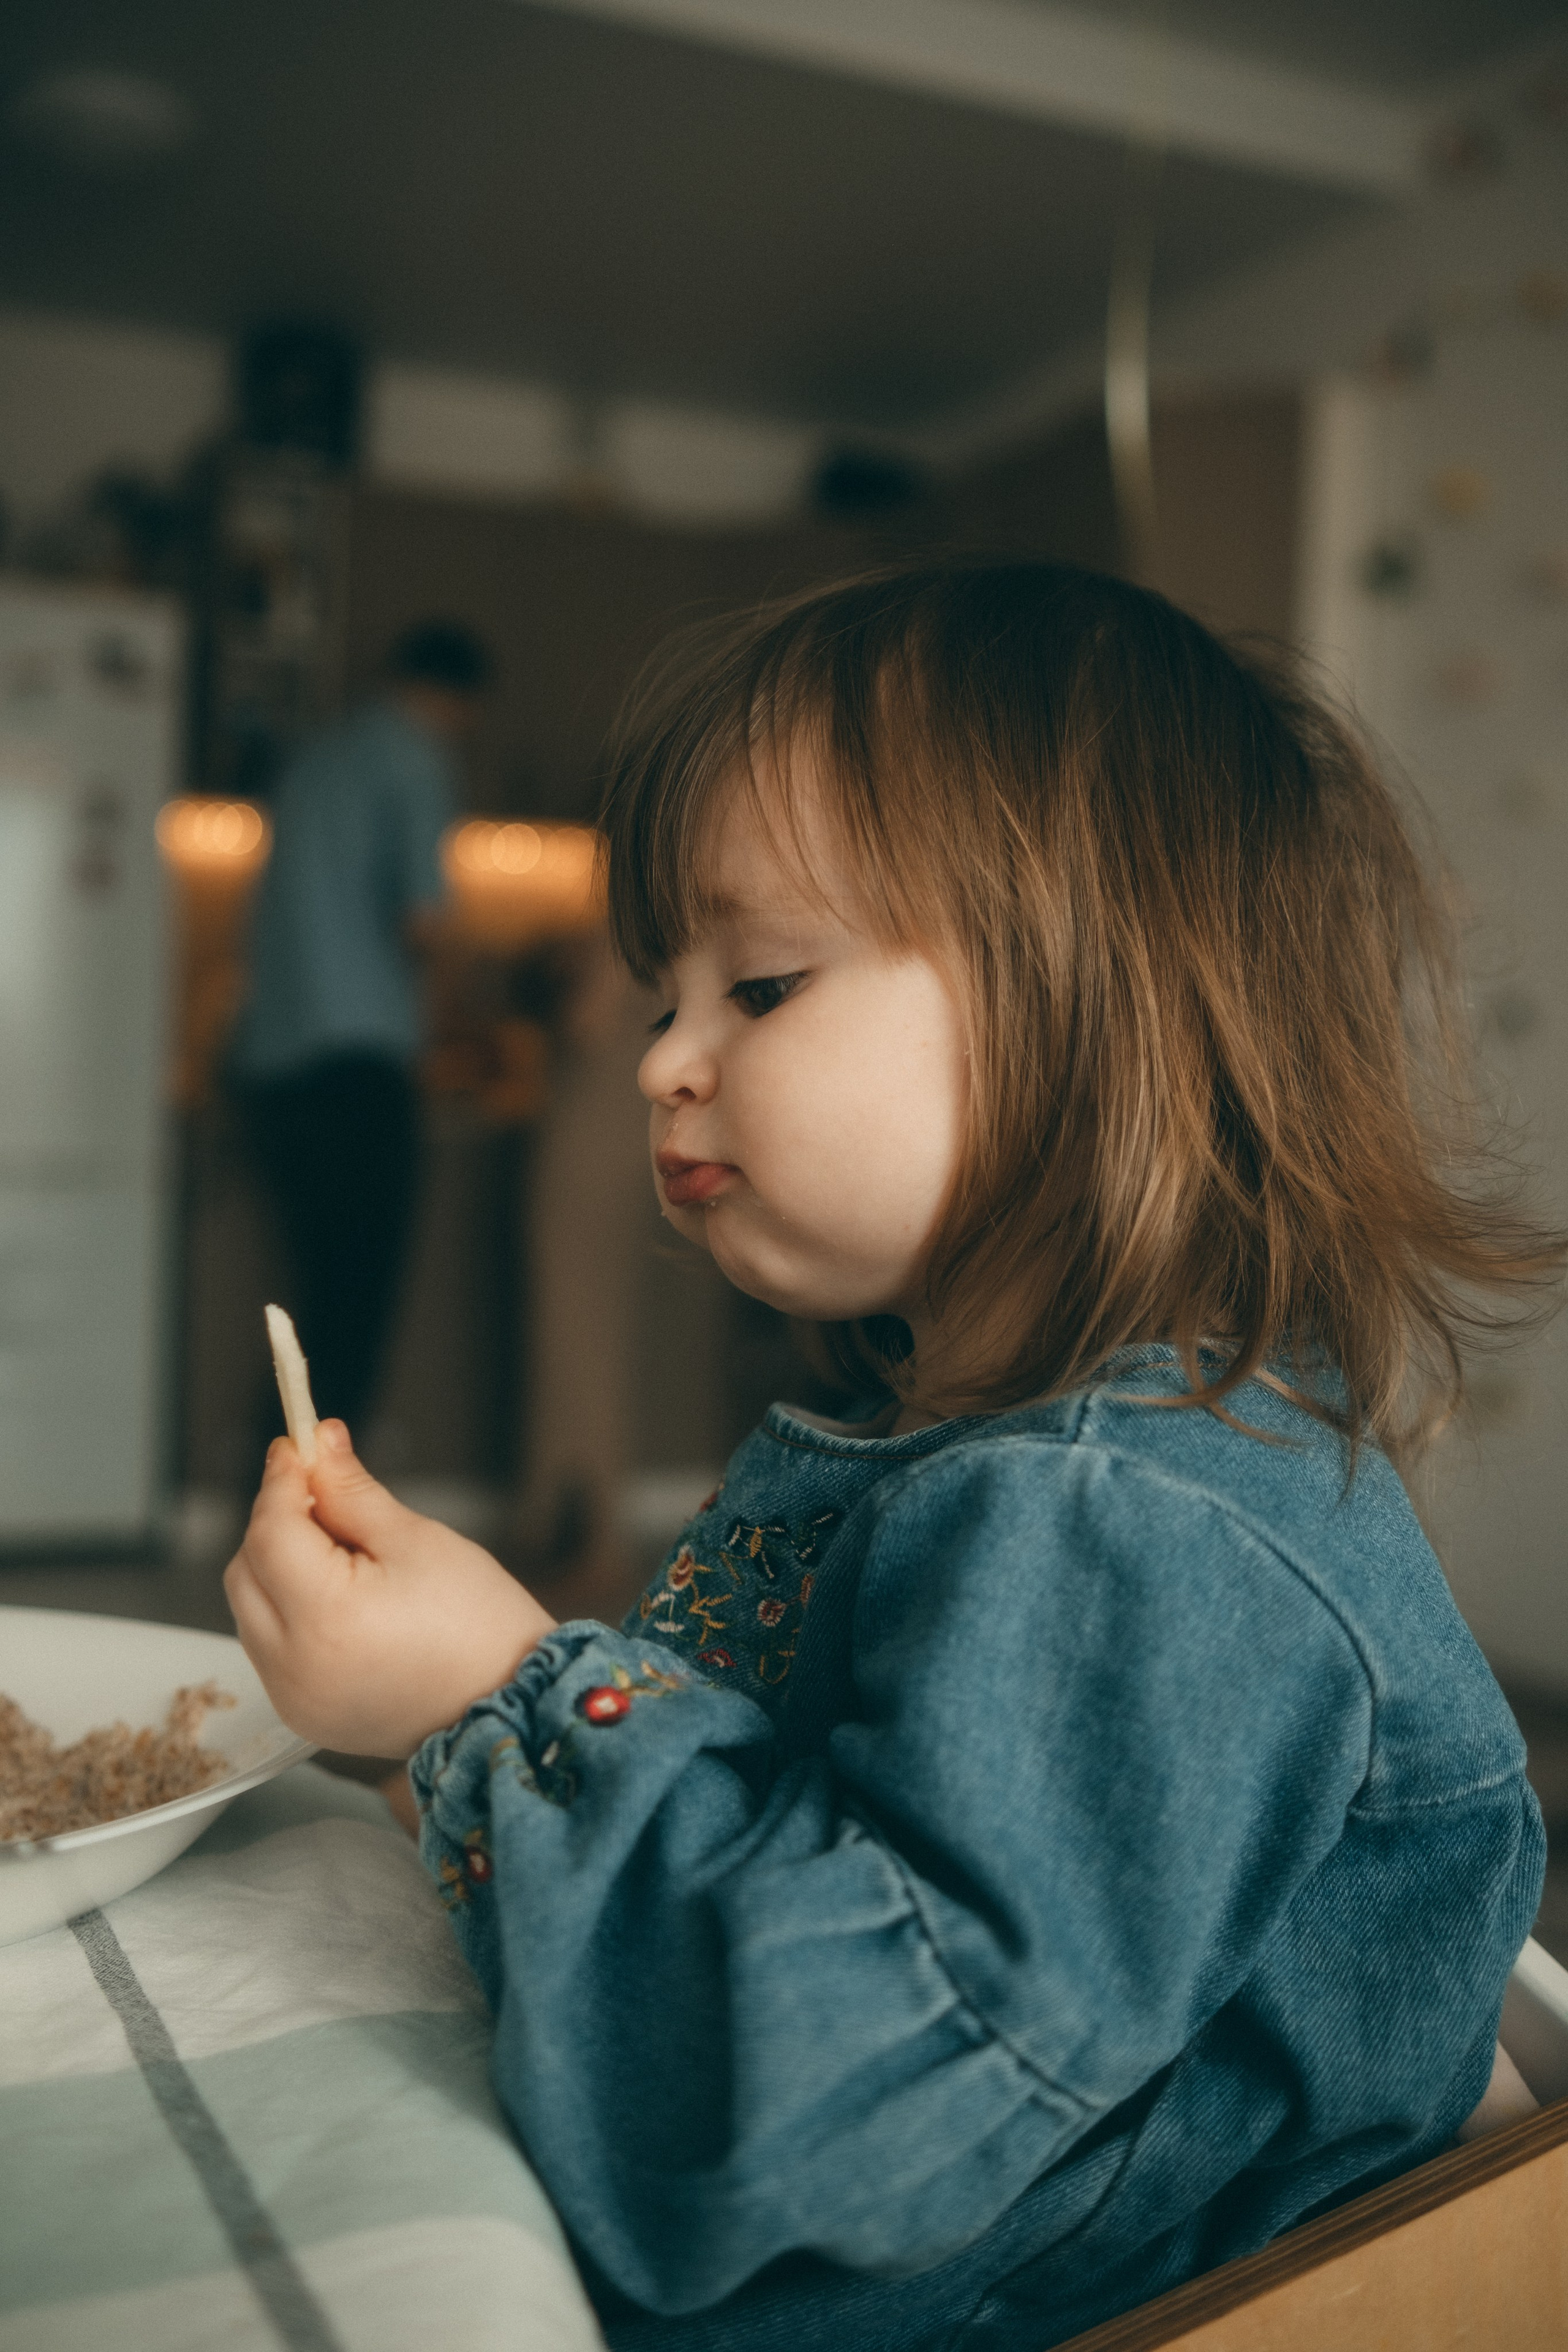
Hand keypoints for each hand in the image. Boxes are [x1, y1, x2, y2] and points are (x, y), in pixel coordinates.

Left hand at [225, 1420, 555, 1756]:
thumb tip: (318, 1442)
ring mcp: (294, 1699)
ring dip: (279, 1570)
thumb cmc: (479, 1624)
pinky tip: (341, 1601)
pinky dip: (289, 1614)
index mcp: (326, 1619)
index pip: (270, 1532)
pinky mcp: (303, 1716)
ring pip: (251, 1610)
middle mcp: (294, 1667)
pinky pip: (270, 1649)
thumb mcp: (416, 1540)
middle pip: (246, 1572)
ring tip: (344, 1556)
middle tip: (326, 1498)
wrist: (511, 1703)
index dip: (281, 1482)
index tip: (300, 1447)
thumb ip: (351, 1491)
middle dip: (276, 1525)